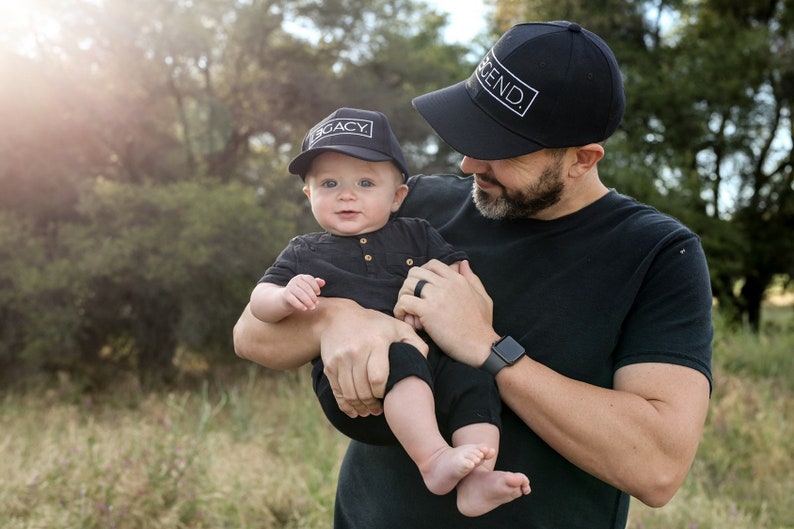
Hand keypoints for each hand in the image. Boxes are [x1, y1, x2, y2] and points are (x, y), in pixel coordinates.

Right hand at [283, 274, 325, 310]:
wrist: (287, 298)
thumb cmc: (301, 292)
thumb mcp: (309, 287)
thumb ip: (316, 284)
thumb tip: (323, 282)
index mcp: (301, 277)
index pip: (310, 279)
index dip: (315, 286)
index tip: (319, 293)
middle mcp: (295, 280)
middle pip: (306, 287)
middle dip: (313, 296)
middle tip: (317, 303)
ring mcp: (289, 287)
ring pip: (300, 294)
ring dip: (308, 301)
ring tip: (312, 307)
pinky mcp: (286, 295)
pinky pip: (293, 300)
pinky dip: (299, 305)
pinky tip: (305, 309)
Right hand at [319, 301, 427, 417]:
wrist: (338, 317)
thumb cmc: (375, 325)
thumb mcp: (398, 327)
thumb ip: (416, 344)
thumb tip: (422, 364)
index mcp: (376, 342)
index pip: (378, 378)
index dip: (383, 393)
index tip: (388, 395)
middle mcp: (356, 350)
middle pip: (363, 390)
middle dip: (372, 405)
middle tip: (379, 410)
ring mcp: (340, 358)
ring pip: (350, 394)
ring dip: (360, 407)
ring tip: (368, 411)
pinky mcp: (329, 365)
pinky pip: (337, 392)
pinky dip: (345, 405)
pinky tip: (354, 410)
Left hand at [394, 260, 497, 365]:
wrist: (480, 345)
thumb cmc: (481, 325)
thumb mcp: (482, 296)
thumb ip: (472, 278)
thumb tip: (463, 263)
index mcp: (457, 279)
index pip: (432, 264)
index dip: (422, 273)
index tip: (421, 288)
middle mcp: (446, 284)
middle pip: (416, 272)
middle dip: (410, 285)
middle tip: (412, 300)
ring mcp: (436, 296)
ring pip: (408, 284)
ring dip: (404, 297)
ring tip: (408, 312)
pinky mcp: (428, 311)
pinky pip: (404, 302)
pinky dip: (400, 310)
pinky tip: (407, 319)